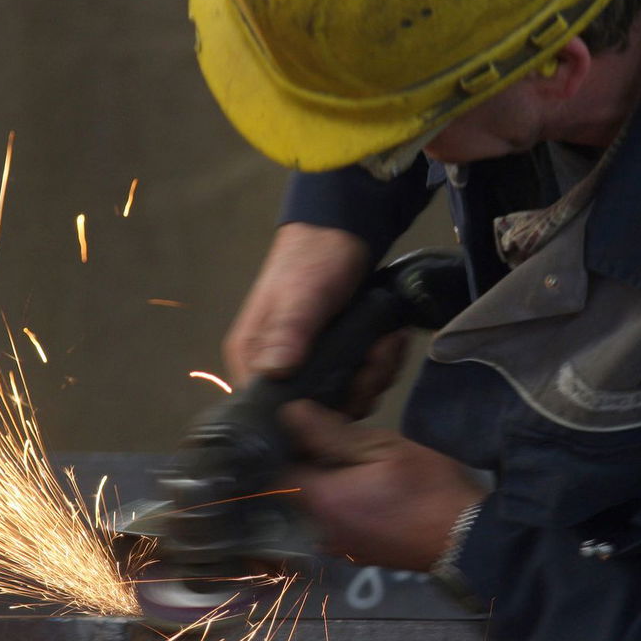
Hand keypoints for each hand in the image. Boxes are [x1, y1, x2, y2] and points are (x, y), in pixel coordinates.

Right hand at [224, 223, 407, 416]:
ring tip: (386, 343)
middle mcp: (275, 369)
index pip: (275, 411)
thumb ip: (289, 332)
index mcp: (252, 357)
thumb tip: (273, 373)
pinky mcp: (335, 360)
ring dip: (374, 375)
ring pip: (344, 397)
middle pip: (317, 410)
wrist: (345, 229)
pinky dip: (379, 366)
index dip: (316, 409)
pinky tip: (388, 341)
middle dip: (356, 389)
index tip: (349, 386)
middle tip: (377, 356)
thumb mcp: (304, 294)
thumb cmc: (315, 258)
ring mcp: (307, 365)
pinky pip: (358, 382)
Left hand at [281, 400, 484, 571]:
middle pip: (296, 490)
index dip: (286, 445)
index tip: (303, 424)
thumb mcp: (383, 447)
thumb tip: (289, 413)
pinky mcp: (358, 555)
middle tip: (331, 436)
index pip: (277, 469)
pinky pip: (336, 523)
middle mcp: (320, 531)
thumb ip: (331, 433)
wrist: (470, 539)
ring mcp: (340, 548)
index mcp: (321, 502)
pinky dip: (342, 504)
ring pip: (317, 507)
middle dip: (308, 464)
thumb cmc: (428, 488)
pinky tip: (365, 486)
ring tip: (350, 459)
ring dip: (326, 484)